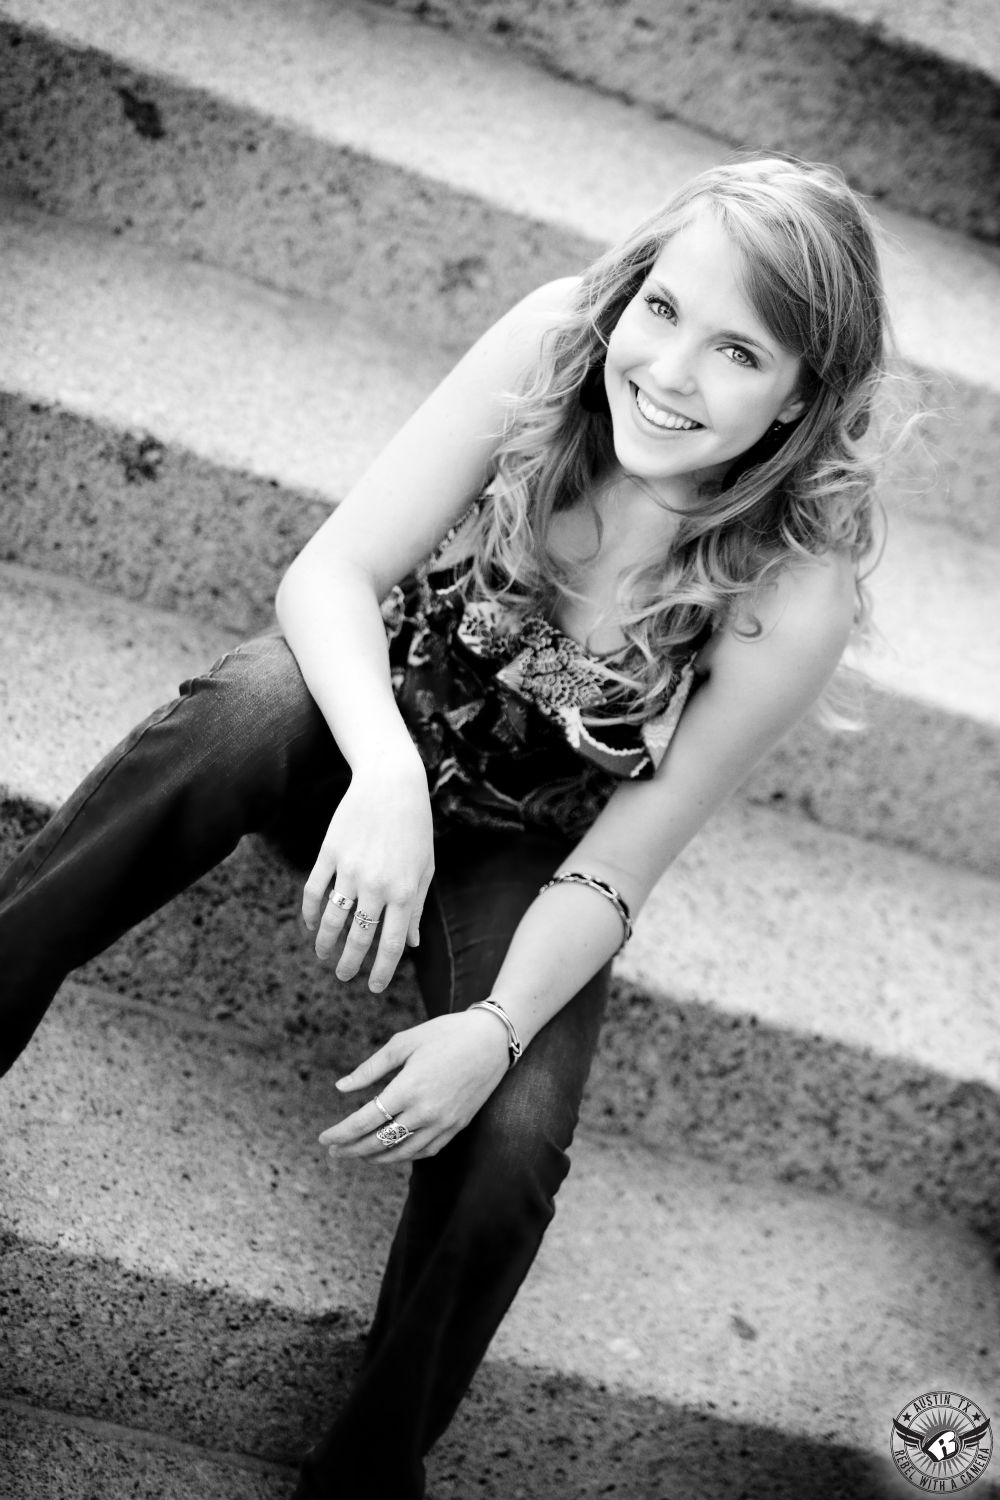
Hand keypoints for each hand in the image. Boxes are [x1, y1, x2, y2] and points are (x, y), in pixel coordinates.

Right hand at [302, 749, 433, 991]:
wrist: (391, 783)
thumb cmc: (415, 828)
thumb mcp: (424, 868)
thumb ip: (417, 908)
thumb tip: (411, 945)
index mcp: (405, 892)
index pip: (392, 944)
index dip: (382, 971)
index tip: (373, 987)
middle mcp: (377, 885)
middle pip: (359, 937)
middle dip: (350, 964)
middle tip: (344, 977)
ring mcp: (350, 869)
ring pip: (333, 919)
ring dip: (326, 943)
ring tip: (323, 955)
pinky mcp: (330, 853)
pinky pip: (315, 891)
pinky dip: (311, 912)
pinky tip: (311, 924)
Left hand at [319, 1011, 510, 1162]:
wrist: (493, 1040)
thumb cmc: (445, 1034)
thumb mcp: (404, 1042)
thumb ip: (371, 1068)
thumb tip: (341, 1087)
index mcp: (408, 1088)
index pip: (365, 1121)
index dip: (341, 1133)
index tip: (323, 1138)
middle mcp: (425, 1112)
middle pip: (379, 1142)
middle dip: (351, 1149)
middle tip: (333, 1151)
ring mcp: (443, 1123)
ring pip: (401, 1152)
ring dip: (375, 1157)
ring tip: (357, 1154)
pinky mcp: (456, 1127)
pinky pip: (424, 1151)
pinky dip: (403, 1155)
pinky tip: (390, 1152)